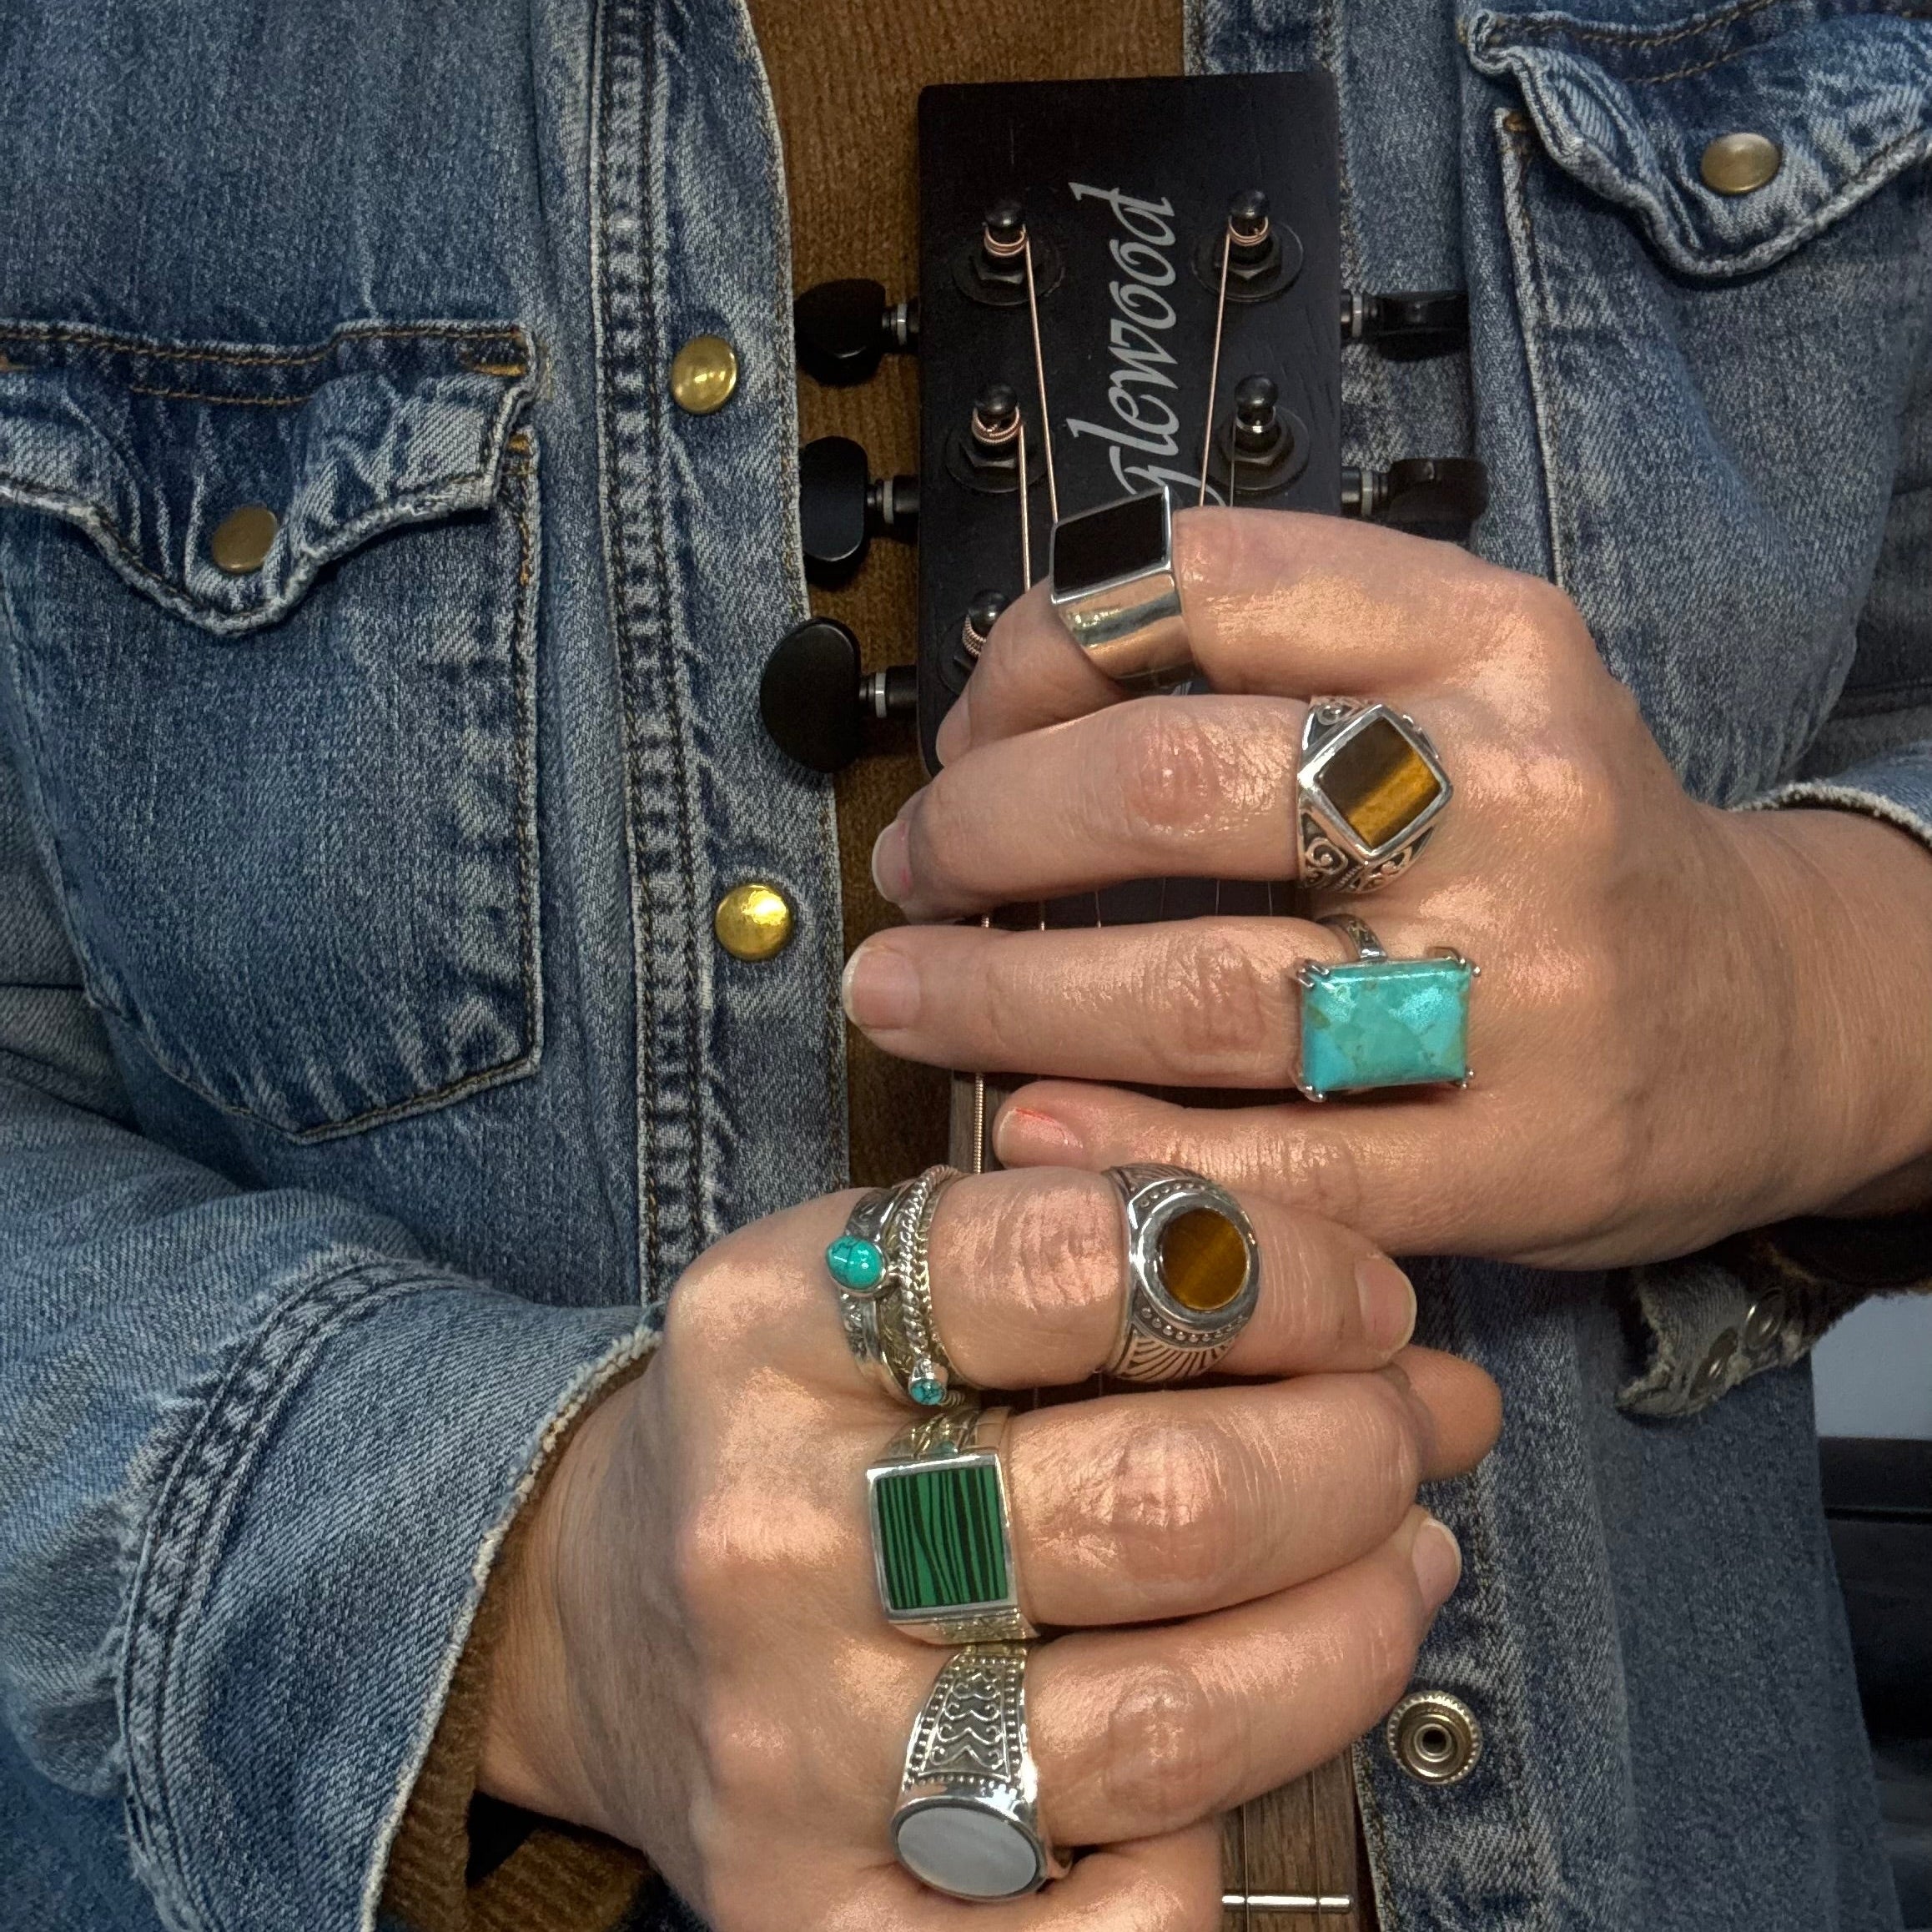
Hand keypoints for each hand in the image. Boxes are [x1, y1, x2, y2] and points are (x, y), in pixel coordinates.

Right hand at [477, 1167, 1497, 1929]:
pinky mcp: (825, 1921)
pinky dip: (1226, 1840)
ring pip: (1167, 1727)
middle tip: (1407, 1434)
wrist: (604, 1618)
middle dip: (1351, 1461)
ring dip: (1350, 1633)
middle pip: (1157, 1509)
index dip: (1276, 1275)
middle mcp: (768, 1539)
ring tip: (1399, 1563)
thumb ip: (1106, 1265)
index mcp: (773, 1330)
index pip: (1074, 1267)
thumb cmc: (801, 1422)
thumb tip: (1399, 1350)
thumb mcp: (885, 1279)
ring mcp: (795, 1752)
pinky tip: (1254, 1740)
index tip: (1368, 1303)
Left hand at [847, 510, 1931, 1266]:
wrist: (1767, 1018)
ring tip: (907, 1000)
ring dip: (999, 997)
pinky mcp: (1511, 1157)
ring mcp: (1518, 987)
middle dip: (982, 834)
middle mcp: (1511, 790)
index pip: (1193, 581)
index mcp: (1485, 635)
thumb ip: (1263, 662)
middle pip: (1166, 785)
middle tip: (913, 880)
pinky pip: (1266, 1159)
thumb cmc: (1549, 844)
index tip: (971, 737)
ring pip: (1197, 989)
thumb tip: (998, 723)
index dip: (1029, 655)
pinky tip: (1023, 1128)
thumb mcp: (1458, 686)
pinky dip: (1112, 1144)